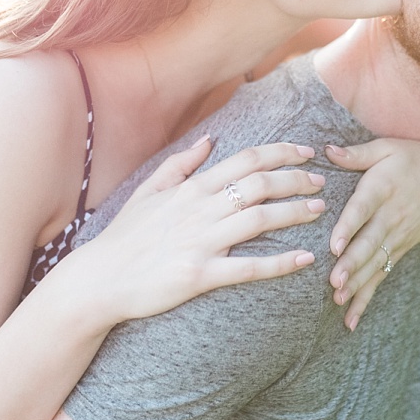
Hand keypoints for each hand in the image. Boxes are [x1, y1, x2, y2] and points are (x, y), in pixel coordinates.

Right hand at [81, 137, 326, 323]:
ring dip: (295, 212)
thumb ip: (181, 163)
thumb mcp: (147, 191)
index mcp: (190, 188)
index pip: (246, 160)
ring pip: (260, 219)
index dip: (281, 153)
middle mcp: (199, 210)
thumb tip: (210, 139)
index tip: (307, 153)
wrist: (98, 280)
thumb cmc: (123, 236)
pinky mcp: (199, 275)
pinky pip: (248, 268)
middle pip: (260, 184)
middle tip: (321, 182)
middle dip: (296, 179)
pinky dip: (280, 262)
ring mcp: (200, 242)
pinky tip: (304, 259)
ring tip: (320, 211)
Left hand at [323, 138, 419, 330]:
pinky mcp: (402, 249)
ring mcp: (398, 236)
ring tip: (339, 300)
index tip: (333, 246)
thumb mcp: (388, 148)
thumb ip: (356, 154)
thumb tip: (326, 152)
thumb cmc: (416, 157)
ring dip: (357, 284)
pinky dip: (366, 297)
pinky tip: (350, 318)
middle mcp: (391, 216)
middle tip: (334, 282)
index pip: (363, 210)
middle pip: (369, 243)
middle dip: (351, 265)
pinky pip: (382, 275)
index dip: (348, 227)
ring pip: (375, 264)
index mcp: (383, 188)